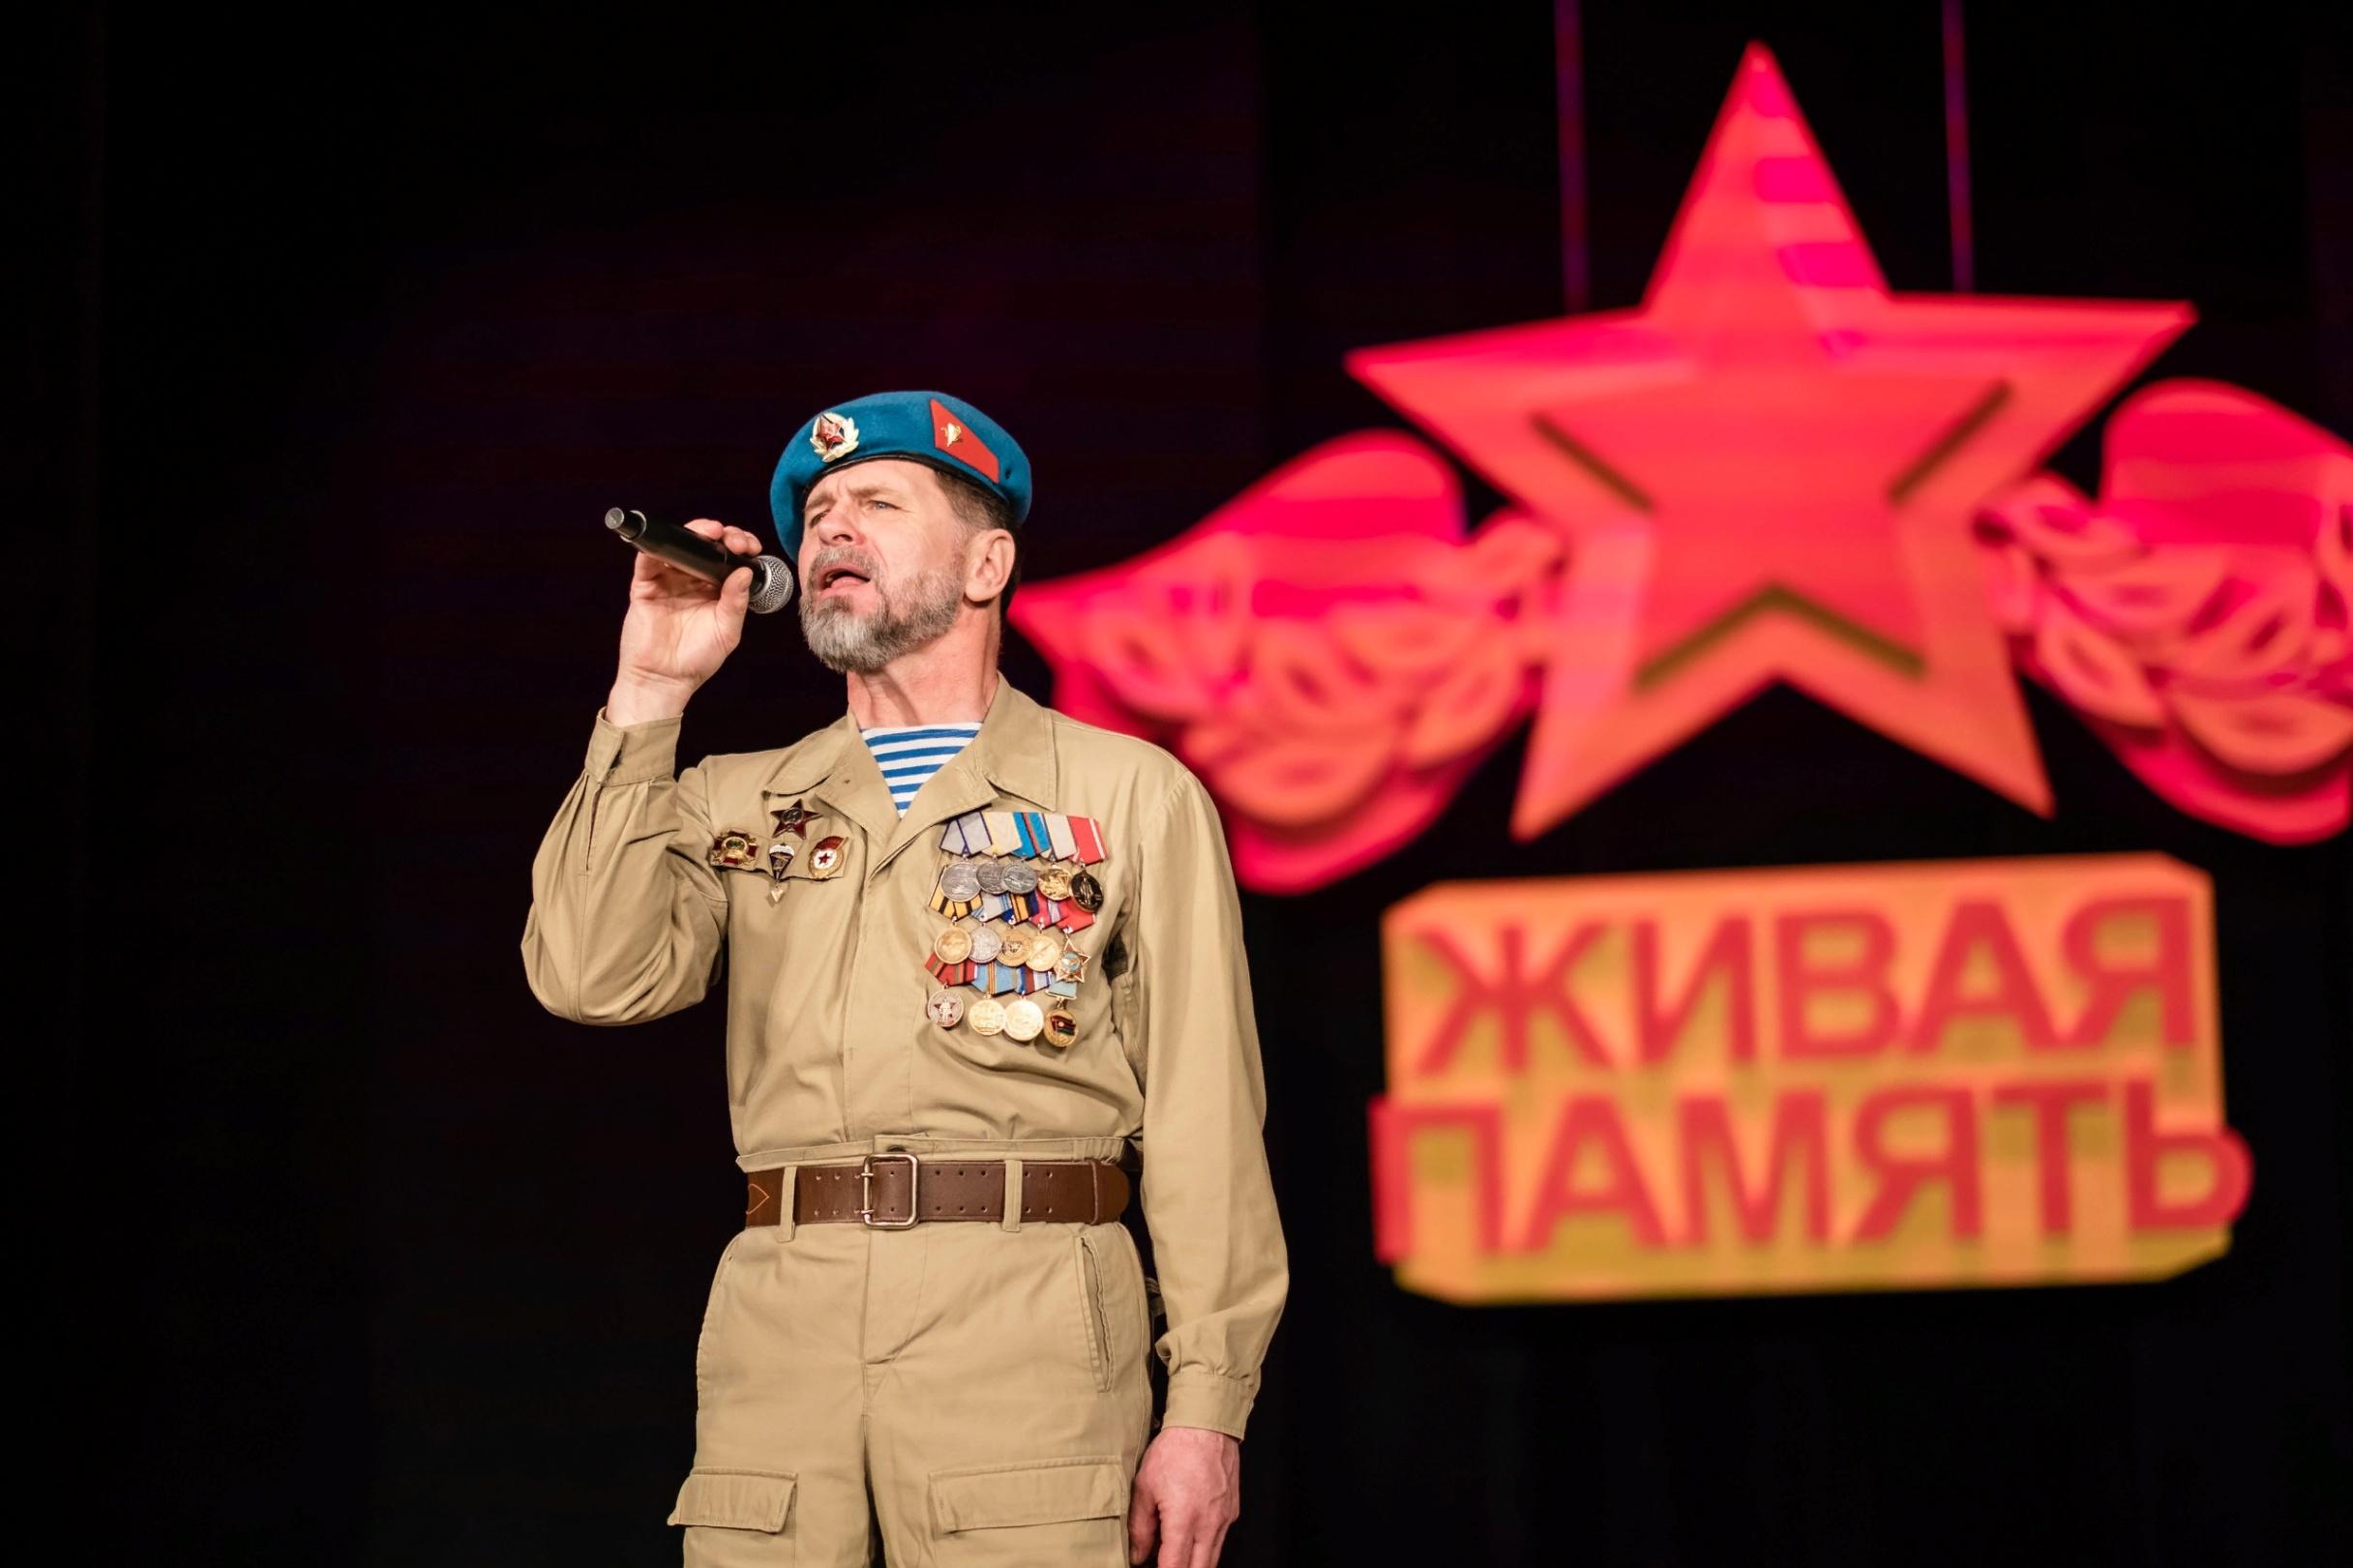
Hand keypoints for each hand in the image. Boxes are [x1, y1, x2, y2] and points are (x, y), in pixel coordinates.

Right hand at [606, 519, 765, 723]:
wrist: (663, 679)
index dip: (740, 546)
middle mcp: (692, 581)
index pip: (728, 558)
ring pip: (679, 546)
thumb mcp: (726, 632)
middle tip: (733, 538)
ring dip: (696, 533)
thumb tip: (745, 572)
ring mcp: (667, 581)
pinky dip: (656, 548)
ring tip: (711, 532)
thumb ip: (736, 602)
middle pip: (705, 546)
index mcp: (715, 590)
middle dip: (723, 535)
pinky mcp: (645, 586)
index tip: (750, 545)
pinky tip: (673, 543)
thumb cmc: (696, 659)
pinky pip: (647, 561)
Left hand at [1127, 1426, 1239, 1567]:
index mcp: (1184, 1520)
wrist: (1206, 1425)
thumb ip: (1140, 1527)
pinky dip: (1205, 1547)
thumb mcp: (1144, 1487)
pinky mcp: (1231, 1512)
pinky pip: (1219, 1540)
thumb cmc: (1175, 1450)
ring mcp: (1224, 1520)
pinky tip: (1189, 1538)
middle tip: (1163, 1565)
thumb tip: (1138, 1556)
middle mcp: (1208, 1525)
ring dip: (1194, 1563)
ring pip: (1212, 1560)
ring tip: (1173, 1555)